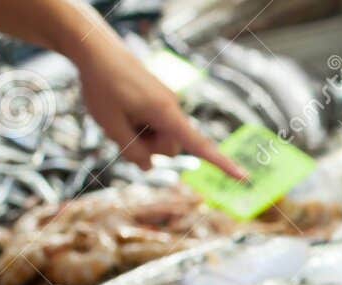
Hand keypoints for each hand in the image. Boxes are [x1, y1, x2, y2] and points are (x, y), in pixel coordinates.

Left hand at [72, 36, 245, 179]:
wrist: (96, 49)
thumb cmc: (102, 85)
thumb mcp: (110, 125)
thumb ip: (132, 152)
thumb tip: (149, 168)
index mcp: (166, 115)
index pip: (200, 146)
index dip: (222, 165)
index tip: (245, 178)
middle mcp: (173, 109)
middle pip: (170, 147)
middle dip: (148, 146)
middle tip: (120, 128)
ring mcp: (167, 104)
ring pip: (160, 136)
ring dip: (141, 133)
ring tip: (119, 112)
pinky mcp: (160, 100)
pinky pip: (155, 122)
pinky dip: (140, 122)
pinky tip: (122, 106)